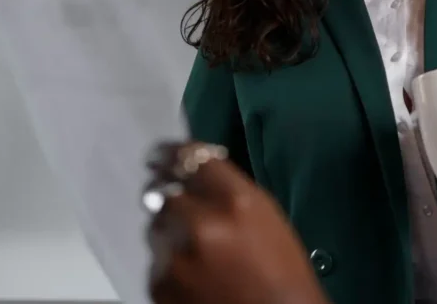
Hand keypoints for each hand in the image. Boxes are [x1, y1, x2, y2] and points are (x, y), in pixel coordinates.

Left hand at [145, 141, 329, 303]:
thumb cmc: (281, 271)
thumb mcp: (264, 215)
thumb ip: (229, 191)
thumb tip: (196, 175)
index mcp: (235, 200)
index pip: (189, 157)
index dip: (170, 153)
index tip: (159, 155)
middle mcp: (201, 222)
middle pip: (163, 192)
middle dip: (169, 196)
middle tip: (177, 203)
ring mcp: (176, 255)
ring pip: (155, 225)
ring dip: (169, 230)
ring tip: (195, 248)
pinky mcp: (159, 283)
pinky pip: (155, 259)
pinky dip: (168, 262)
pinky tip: (192, 272)